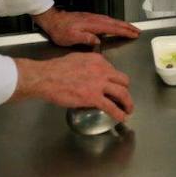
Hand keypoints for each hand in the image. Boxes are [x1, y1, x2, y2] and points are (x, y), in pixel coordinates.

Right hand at [11, 53, 133, 121]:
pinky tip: (122, 117)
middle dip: (125, 90)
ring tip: (128, 109)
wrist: (47, 77)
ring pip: (122, 93)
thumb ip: (88, 63)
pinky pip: (111, 107)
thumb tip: (90, 70)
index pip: (114, 70)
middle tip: (124, 98)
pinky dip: (119, 113)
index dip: (115, 80)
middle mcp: (102, 70)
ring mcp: (99, 84)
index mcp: (98, 60)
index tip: (114, 87)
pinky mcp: (93, 97)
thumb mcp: (77, 58)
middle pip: (123, 80)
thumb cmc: (56, 69)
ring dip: (128, 102)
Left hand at [33, 7, 139, 46]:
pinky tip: (115, 26)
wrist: (52, 19)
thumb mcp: (70, 38)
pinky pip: (107, 20)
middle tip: (138, 31)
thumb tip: (98, 40)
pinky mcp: (90, 18)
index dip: (124, 31)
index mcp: (92, 25)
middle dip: (128, 27)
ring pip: (112, 21)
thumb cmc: (60, 30)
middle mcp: (95, 19)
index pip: (113, 28)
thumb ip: (85, 38)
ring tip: (131, 28)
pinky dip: (115, 23)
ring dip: (122, 24)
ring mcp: (93, 18)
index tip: (134, 34)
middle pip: (115, 23)